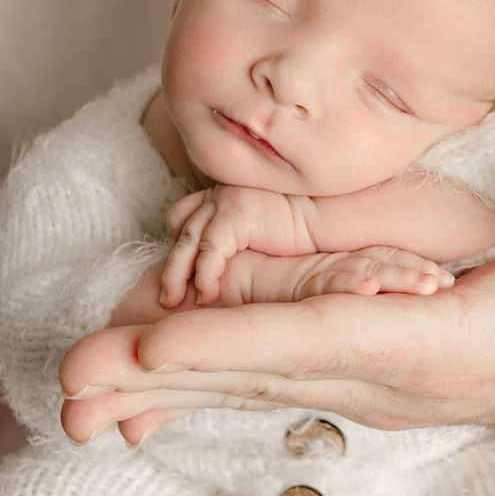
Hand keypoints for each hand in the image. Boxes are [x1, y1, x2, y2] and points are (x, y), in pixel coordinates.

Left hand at [62, 155, 494, 446]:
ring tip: (67, 396)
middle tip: (67, 383)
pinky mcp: (342, 381)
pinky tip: (127, 386)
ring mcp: (354, 388)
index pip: (323, 340)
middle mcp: (377, 380)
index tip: (156, 344)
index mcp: (431, 348)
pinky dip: (186, 382)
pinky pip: (252, 383)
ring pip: (240, 385)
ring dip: (152, 388)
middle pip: (253, 377)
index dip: (237, 341)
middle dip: (158, 378)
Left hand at [161, 186, 315, 307]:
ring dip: (177, 275)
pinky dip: (204, 275)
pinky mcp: (235, 215)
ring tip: (173, 301)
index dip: (180, 245)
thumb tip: (216, 268)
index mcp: (222, 196)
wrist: (328, 217)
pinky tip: (207, 296)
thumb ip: (236, 243)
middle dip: (170, 266)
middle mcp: (219, 194)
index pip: (183, 215)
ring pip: (187, 241)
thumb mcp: (259, 235)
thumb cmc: (298, 231)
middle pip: (178, 226)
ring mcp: (224, 201)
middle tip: (166, 298)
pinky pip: (210, 249)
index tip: (181, 275)